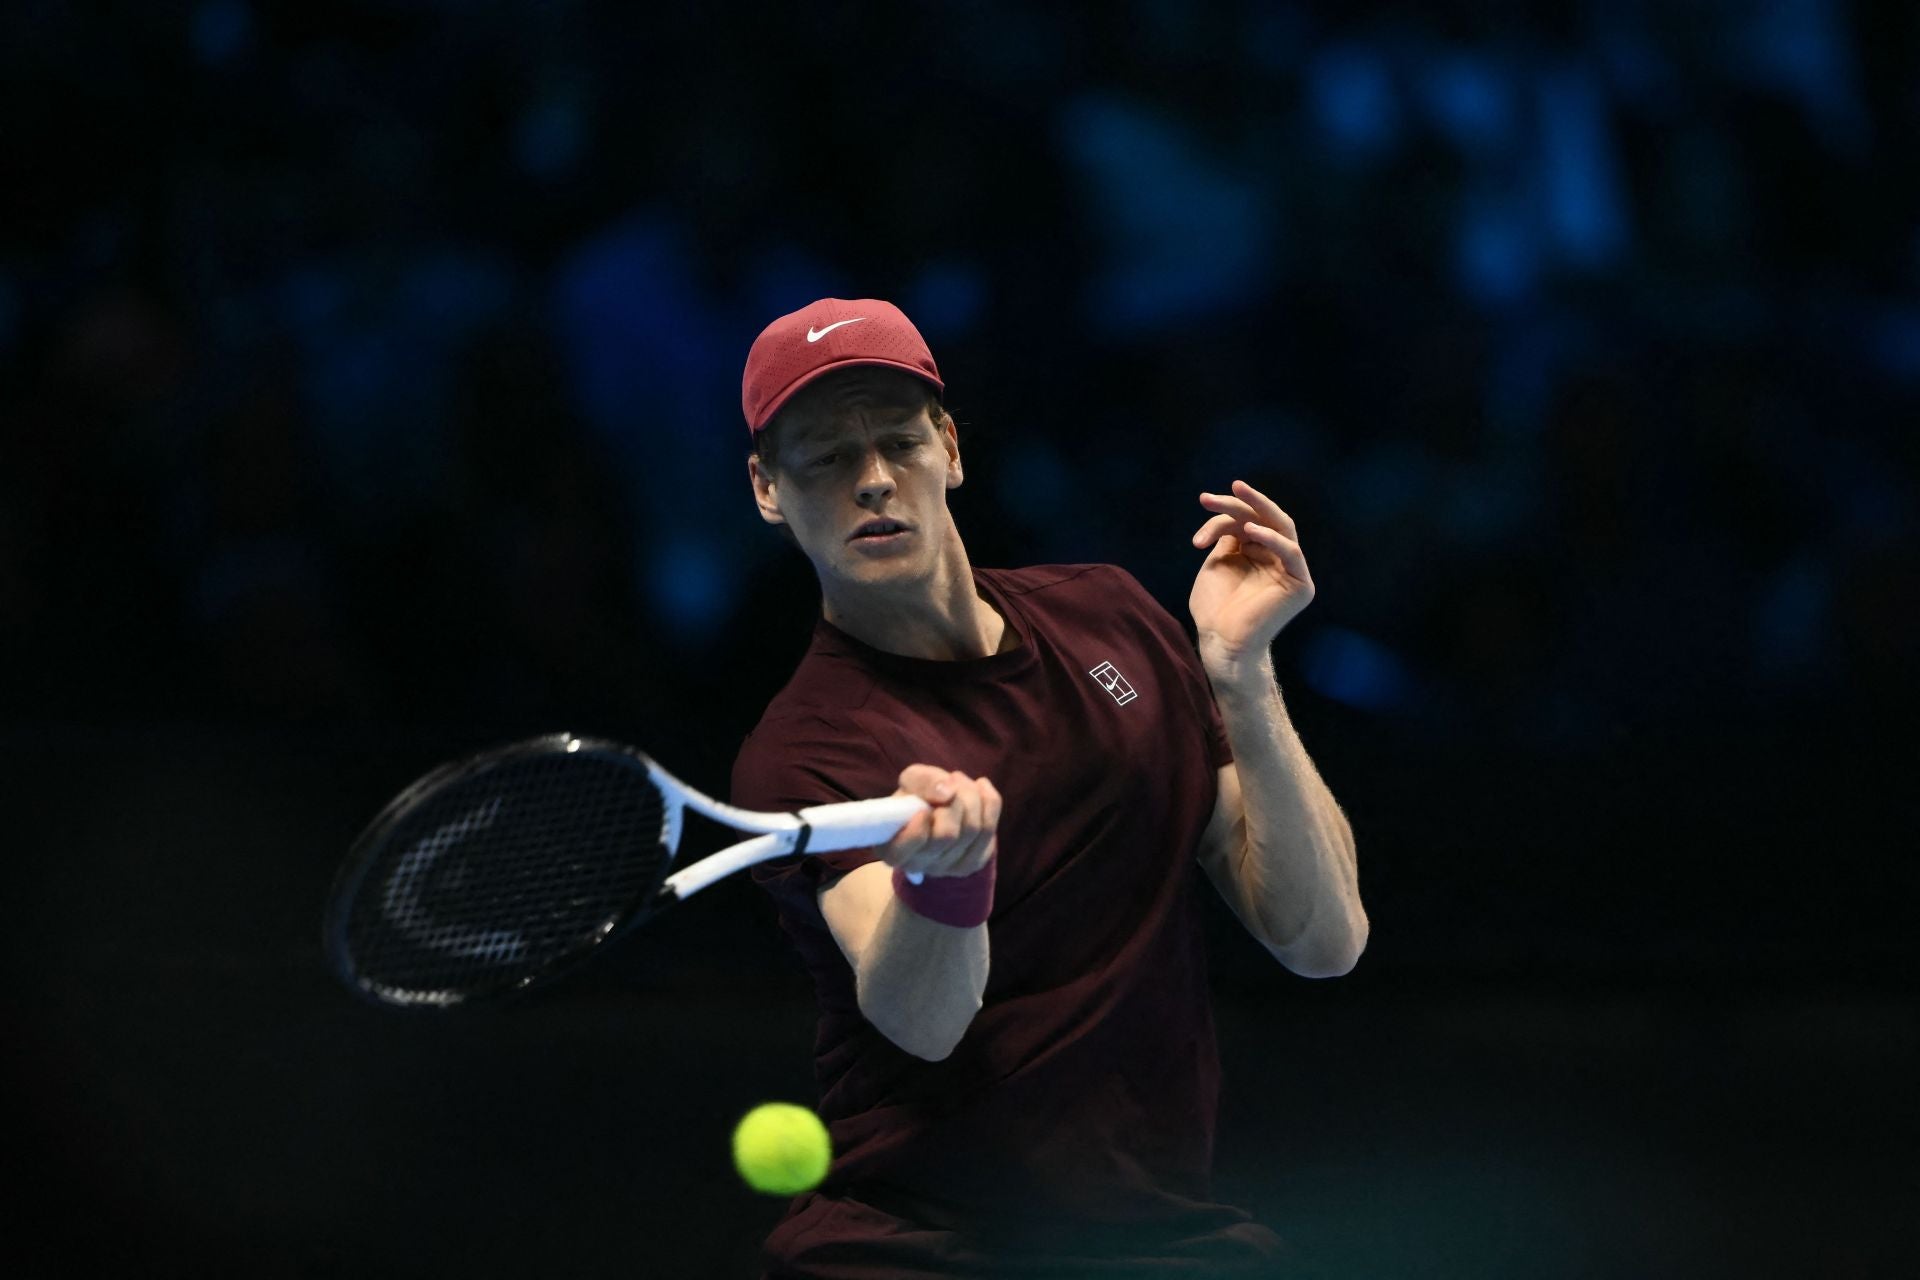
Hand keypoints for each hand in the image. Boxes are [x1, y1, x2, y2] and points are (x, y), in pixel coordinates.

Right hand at [882, 765, 1000, 878]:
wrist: (937, 811)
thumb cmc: (916, 797)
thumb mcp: (910, 781)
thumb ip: (922, 781)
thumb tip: (947, 792)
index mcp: (893, 850)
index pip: (910, 846)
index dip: (920, 825)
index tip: (924, 807)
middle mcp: (919, 866)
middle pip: (948, 834)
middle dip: (954, 799)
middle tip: (950, 781)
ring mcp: (948, 869)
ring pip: (973, 830)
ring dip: (971, 795)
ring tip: (961, 782)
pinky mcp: (972, 863)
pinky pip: (990, 830)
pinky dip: (989, 802)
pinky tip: (980, 790)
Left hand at [1189, 479, 1314, 682]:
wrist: (1220, 643)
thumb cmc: (1214, 610)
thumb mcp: (1217, 564)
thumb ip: (1228, 538)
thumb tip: (1232, 514)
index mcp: (1259, 554)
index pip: (1248, 521)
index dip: (1226, 512)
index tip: (1204, 502)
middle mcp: (1278, 559)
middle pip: (1268, 519)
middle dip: (1245, 501)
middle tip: (1226, 488)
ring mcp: (1292, 571)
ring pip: (1282, 527)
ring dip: (1257, 509)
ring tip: (1234, 497)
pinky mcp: (1300, 586)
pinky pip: (1291, 553)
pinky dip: (1272, 539)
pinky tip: (1250, 532)